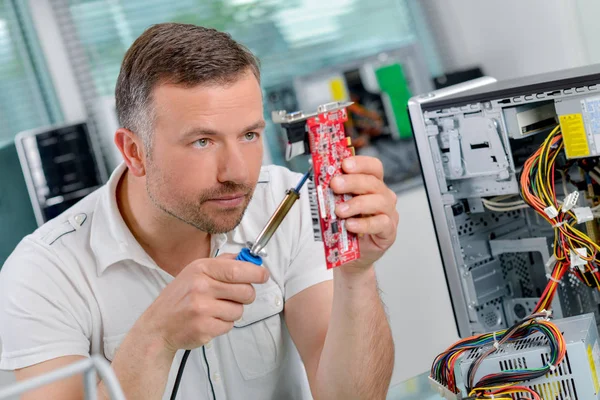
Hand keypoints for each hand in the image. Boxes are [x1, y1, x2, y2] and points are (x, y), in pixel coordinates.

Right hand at [137, 253, 268, 352]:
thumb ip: (222, 263)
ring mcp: (202, 309)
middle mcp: (201, 287)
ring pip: (239, 310)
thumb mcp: (195, 271)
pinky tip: (210, 320)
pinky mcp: (204, 328)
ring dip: (233, 311)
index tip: (263, 275)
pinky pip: (229, 325)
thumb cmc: (180, 297)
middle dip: (246, 295)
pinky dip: (224, 324)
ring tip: (215, 309)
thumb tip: (249, 258)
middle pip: (245, 291)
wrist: (158, 325)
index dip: (256, 273)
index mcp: (201, 269)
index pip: (238, 269)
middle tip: (235, 296)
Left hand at [330, 156, 398, 271]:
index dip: (360, 163)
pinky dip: (364, 224)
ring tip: (340, 211)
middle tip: (335, 185)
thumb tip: (320, 180)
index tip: (344, 164)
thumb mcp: (338, 206)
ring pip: (379, 201)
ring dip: (357, 204)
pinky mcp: (389, 231)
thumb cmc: (346, 226)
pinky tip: (350, 225)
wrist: (352, 255)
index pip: (373, 167)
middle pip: (373, 182)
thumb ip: (334, 193)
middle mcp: (383, 196)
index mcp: (372, 185)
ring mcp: (388, 213)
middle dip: (352, 182)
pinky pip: (380, 223)